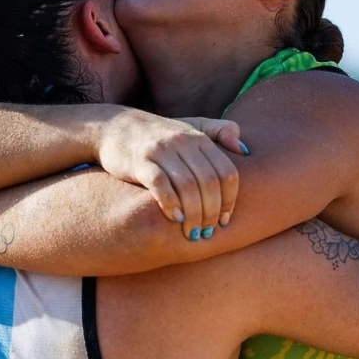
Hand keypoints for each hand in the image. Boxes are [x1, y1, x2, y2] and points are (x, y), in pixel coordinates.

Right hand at [95, 108, 247, 240]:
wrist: (114, 127)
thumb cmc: (158, 135)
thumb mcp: (190, 126)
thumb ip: (219, 132)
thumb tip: (245, 151)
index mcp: (200, 138)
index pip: (227, 172)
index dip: (230, 201)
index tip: (225, 221)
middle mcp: (183, 142)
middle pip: (209, 183)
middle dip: (211, 213)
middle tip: (208, 232)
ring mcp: (161, 150)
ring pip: (187, 186)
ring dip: (193, 214)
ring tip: (192, 232)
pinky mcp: (139, 161)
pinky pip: (160, 184)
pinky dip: (170, 204)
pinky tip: (174, 219)